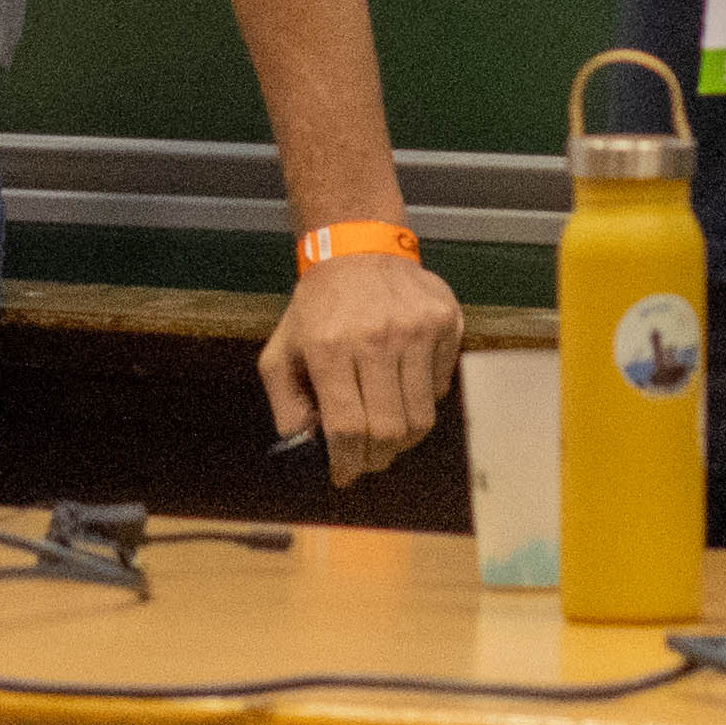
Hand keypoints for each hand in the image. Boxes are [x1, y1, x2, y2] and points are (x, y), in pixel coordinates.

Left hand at [258, 243, 464, 484]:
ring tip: (388, 433)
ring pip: (421, 417)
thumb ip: (287, 407)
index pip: (348, 428)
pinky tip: (403, 385)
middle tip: (369, 460)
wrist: (356, 249)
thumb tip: (309, 453)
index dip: (348, 464)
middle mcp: (376, 338)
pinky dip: (423, 399)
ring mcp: (416, 330)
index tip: (345, 475)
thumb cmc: (316, 309)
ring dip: (404, 439)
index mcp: (329, 348)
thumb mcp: (280, 353)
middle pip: (389, 430)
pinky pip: (440, 387)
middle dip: (377, 458)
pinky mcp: (445, 322)